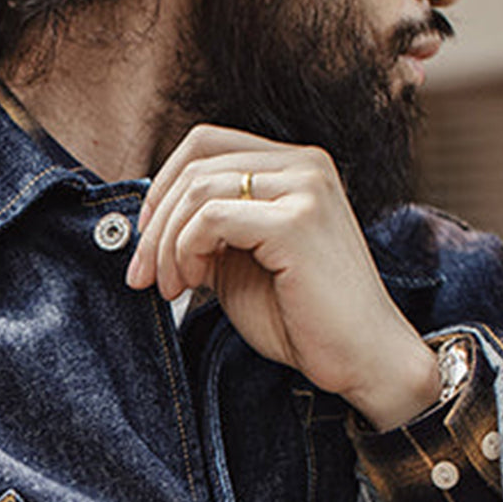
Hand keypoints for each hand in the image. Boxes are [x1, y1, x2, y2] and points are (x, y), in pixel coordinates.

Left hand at [127, 124, 440, 429]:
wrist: (361, 357)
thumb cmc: (303, 318)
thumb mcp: (240, 263)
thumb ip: (207, 232)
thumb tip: (151, 223)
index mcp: (293, 166)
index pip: (206, 143)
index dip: (162, 188)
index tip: (145, 242)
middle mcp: (303, 163)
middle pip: (196, 163)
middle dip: (154, 224)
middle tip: (142, 276)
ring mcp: (304, 187)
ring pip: (197, 189)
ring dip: (165, 244)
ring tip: (170, 287)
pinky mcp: (296, 221)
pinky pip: (211, 219)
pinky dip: (186, 252)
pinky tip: (193, 285)